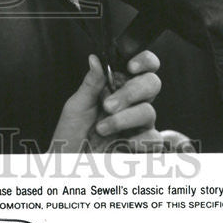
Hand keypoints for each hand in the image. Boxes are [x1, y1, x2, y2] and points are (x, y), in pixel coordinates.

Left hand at [50, 51, 191, 153]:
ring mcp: (138, 123)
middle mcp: (131, 102)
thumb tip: (95, 58)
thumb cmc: (70, 134)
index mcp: (116, 87)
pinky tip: (120, 143)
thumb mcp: (76, 106)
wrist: (69, 164)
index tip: (131, 66)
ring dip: (124, 119)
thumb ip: (91, 83)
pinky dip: (136, 140)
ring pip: (149, 111)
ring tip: (102, 128)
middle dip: (132, 92)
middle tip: (108, 105)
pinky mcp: (142, 145)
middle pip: (152, 84)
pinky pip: (153, 138)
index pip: (141, 67)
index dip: (144, 61)